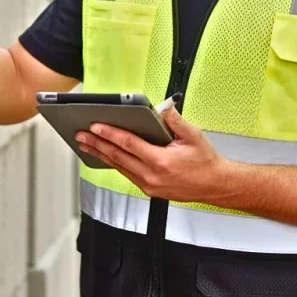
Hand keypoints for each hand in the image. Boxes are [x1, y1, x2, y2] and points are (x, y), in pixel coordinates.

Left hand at [76, 105, 227, 202]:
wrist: (215, 185)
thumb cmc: (205, 161)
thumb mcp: (194, 136)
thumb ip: (176, 120)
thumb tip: (163, 107)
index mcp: (161, 161)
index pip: (128, 144)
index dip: (109, 133)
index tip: (95, 126)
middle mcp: (151, 175)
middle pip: (118, 156)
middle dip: (97, 143)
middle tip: (80, 134)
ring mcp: (149, 185)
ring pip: (119, 166)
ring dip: (101, 154)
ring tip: (86, 144)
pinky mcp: (149, 189)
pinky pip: (126, 174)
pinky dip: (114, 163)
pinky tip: (105, 156)